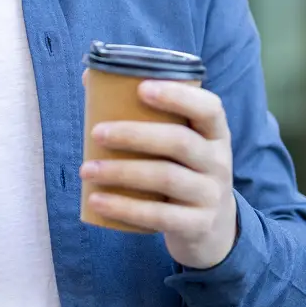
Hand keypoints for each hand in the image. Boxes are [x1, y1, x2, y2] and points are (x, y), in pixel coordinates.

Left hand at [80, 81, 237, 268]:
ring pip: (166, 178)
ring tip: (86, 170)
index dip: (178, 95)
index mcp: (214, 134)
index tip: (141, 88)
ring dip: (121, 172)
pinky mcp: (198, 225)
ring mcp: (210, 195)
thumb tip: (89, 78)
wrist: (212, 228)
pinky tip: (96, 201)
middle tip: (96, 132)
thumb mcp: (177, 143)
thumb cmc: (181, 170)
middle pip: (180, 142)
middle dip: (135, 135)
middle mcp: (218, 162)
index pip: (209, 109)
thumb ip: (143, 113)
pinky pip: (159, 216)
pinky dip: (124, 208)